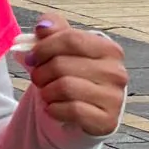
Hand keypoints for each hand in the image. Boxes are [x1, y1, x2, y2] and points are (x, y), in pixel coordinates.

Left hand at [22, 14, 127, 136]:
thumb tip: (43, 27)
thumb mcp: (59, 50)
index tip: (31, 57)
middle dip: (40, 73)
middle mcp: (117, 72)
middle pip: (62, 64)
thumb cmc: (67, 78)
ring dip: (46, 92)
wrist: (74, 114)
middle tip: (39, 79)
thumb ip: (52, 31)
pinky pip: (72, 110)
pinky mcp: (107, 121)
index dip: (43, 47)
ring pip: (64, 87)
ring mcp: (115, 98)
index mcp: (109, 49)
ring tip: (47, 94)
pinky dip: (54, 109)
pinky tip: (55, 108)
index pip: (70, 38)